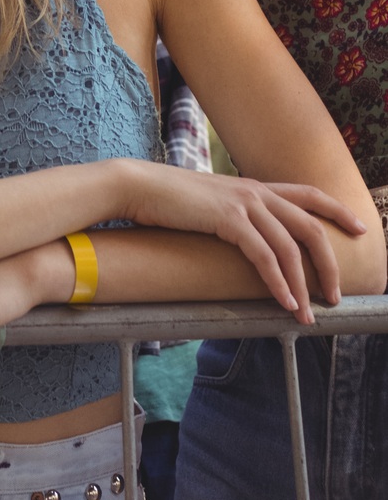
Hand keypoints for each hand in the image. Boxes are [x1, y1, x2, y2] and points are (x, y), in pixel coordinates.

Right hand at [124, 161, 363, 316]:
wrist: (137, 186)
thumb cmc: (167, 199)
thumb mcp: (209, 202)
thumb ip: (231, 215)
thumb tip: (240, 238)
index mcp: (255, 186)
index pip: (309, 193)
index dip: (338, 211)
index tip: (361, 228)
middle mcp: (256, 191)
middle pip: (311, 227)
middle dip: (330, 265)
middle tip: (337, 295)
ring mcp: (244, 203)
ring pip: (291, 248)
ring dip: (303, 286)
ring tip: (308, 314)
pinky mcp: (228, 220)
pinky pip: (265, 257)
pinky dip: (279, 283)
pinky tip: (284, 302)